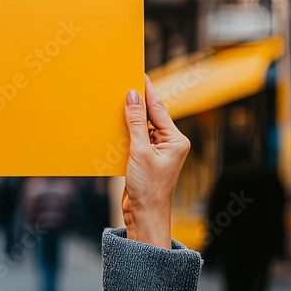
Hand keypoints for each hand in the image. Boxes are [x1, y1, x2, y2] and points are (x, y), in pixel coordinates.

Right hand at [122, 75, 190, 248]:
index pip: (159, 108)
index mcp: (176, 140)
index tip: (139, 74)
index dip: (147, 91)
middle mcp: (169, 143)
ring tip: (116, 99)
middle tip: (124, 82)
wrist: (144, 216)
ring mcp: (157, 151)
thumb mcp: (140, 151)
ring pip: (141, 126)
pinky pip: (135, 138)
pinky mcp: (145, 158)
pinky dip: (125, 131)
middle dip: (137, 101)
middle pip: (151, 115)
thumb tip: (133, 96)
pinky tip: (114, 123)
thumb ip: (136, 122)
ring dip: (129, 116)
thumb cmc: (148, 189)